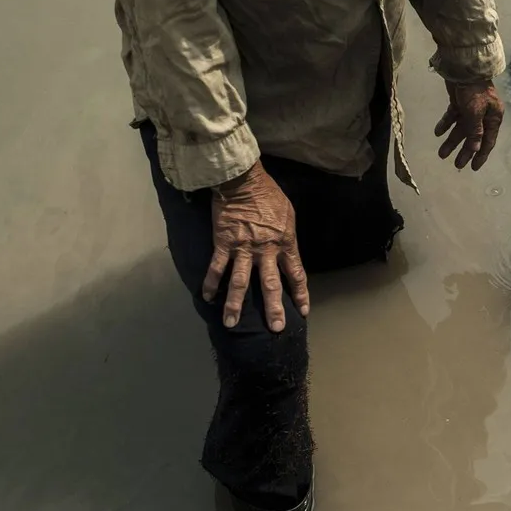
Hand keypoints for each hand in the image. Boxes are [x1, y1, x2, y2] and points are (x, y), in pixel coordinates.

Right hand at [202, 161, 309, 331]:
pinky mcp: (224, 244)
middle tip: (275, 328)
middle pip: (271, 285)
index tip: (303, 310)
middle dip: (274, 308)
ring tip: (231, 324)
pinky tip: (207, 298)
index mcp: (286, 243)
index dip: (300, 294)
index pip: (297, 274)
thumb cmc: (269, 195)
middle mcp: (267, 250)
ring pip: (240, 283)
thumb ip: (287, 237)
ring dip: (235, 305)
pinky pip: (217, 268)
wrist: (244, 181)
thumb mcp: (288, 215)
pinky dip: (211, 283)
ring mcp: (244, 249)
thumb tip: (287, 251)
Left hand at [435, 80, 504, 170]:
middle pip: (473, 137)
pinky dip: (446, 124)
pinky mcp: (460, 102)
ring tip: (442, 153)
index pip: (487, 141)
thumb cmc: (474, 90)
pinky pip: (453, 117)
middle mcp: (484, 115)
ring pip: (461, 129)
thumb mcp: (475, 112)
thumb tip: (475, 149)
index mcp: (493, 118)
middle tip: (455, 164)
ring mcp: (471, 109)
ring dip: (452, 140)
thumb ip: (475, 131)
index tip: (473, 168)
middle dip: (464, 151)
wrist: (464, 67)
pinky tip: (437, 133)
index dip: (480, 155)